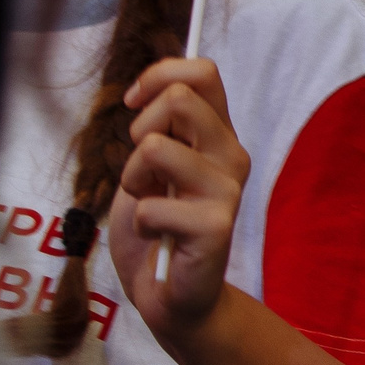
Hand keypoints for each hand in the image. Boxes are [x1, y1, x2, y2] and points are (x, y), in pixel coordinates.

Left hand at [108, 57, 249, 350]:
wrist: (170, 292)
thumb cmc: (159, 227)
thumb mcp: (153, 165)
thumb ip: (161, 127)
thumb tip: (150, 87)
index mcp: (218, 135)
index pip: (203, 72)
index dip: (159, 75)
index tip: (134, 105)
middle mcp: (231, 156)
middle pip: (178, 99)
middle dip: (138, 130)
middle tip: (144, 171)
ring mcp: (227, 191)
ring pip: (155, 148)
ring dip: (133, 180)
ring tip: (148, 205)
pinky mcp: (216, 226)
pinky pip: (151, 205)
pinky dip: (141, 223)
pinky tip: (159, 237)